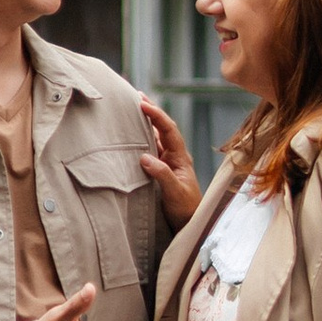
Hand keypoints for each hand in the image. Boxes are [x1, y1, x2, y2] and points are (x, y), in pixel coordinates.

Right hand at [137, 97, 203, 232]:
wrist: (189, 225)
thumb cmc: (186, 210)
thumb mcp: (175, 193)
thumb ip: (162, 175)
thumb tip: (145, 157)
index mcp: (181, 157)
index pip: (169, 130)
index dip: (156, 115)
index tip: (142, 104)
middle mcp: (174, 156)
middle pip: (163, 128)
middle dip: (151, 111)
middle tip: (136, 95)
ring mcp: (167, 163)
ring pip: (155, 137)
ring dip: (145, 123)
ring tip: (132, 108)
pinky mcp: (159, 171)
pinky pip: (150, 150)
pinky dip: (141, 139)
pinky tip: (132, 134)